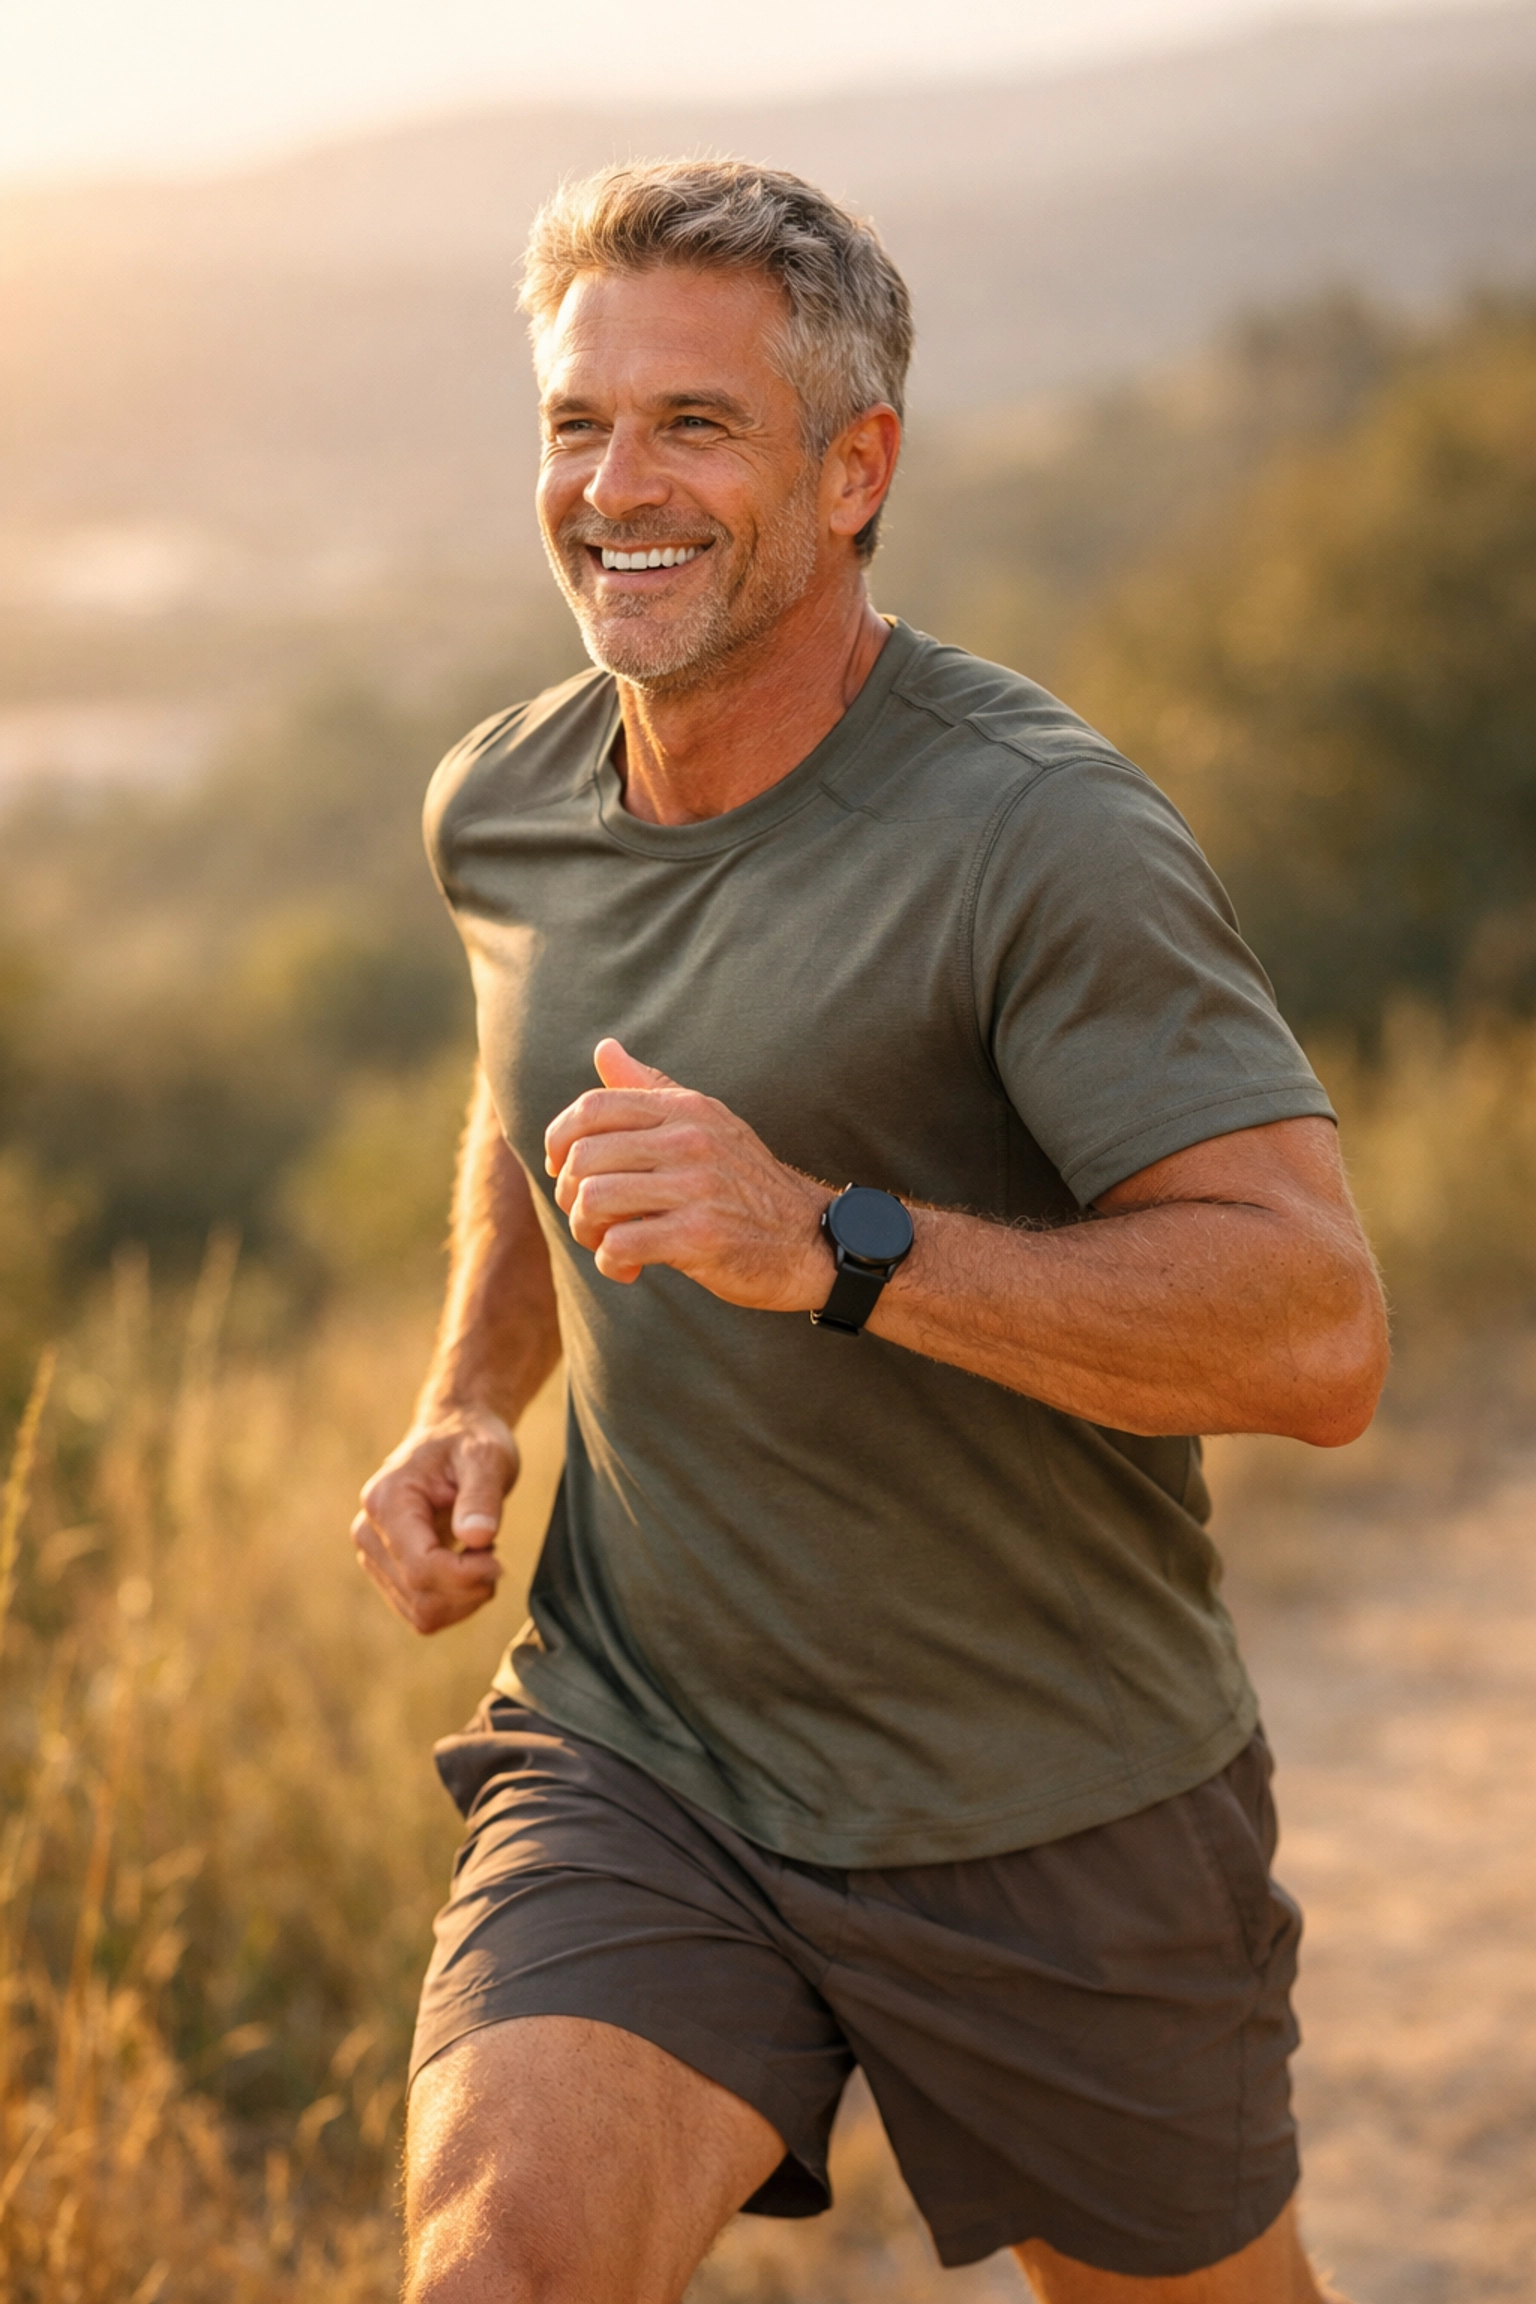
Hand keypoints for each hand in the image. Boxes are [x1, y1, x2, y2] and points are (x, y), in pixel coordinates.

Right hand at [351, 1407, 517, 1633]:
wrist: (453, 1435)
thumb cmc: (470, 1442)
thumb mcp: (487, 1457)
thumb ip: (482, 1495)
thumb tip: (477, 1537)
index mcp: (387, 1501)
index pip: (420, 1567)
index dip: (466, 1576)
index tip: (498, 1557)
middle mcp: (369, 1532)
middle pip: (420, 1595)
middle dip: (469, 1589)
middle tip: (494, 1554)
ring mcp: (373, 1555)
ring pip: (421, 1613)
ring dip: (464, 1599)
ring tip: (481, 1556)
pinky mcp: (386, 1572)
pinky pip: (421, 1614)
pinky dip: (455, 1603)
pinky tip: (468, 1568)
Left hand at [545, 1039, 830, 1310]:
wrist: (808, 1239)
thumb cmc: (745, 1184)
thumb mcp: (705, 1124)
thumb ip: (651, 1090)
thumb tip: (604, 1049)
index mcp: (686, 1109)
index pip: (593, 1107)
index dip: (558, 1139)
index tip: (561, 1170)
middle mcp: (690, 1140)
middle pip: (584, 1158)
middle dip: (571, 1197)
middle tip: (591, 1220)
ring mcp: (696, 1187)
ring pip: (593, 1201)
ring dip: (586, 1232)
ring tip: (606, 1244)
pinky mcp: (700, 1237)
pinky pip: (620, 1244)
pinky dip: (611, 1262)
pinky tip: (628, 1268)